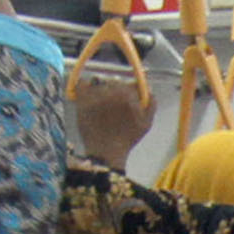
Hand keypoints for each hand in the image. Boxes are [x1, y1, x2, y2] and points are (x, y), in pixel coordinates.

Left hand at [71, 50, 159, 166]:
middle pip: (114, 82)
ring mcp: (96, 95)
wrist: (106, 151)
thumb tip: (148, 88)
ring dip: (100, 90)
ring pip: (99, 82)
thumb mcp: (146, 124)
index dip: (129, 91)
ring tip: (101, 105)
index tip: (125, 98)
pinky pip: (82, 84)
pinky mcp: (82, 100)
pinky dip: (84, 86)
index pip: (130, 84)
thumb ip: (151, 104)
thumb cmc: (127, 139)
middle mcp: (112, 92)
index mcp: (129, 96)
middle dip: (115, 91)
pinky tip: (88, 95)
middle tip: (112, 104)